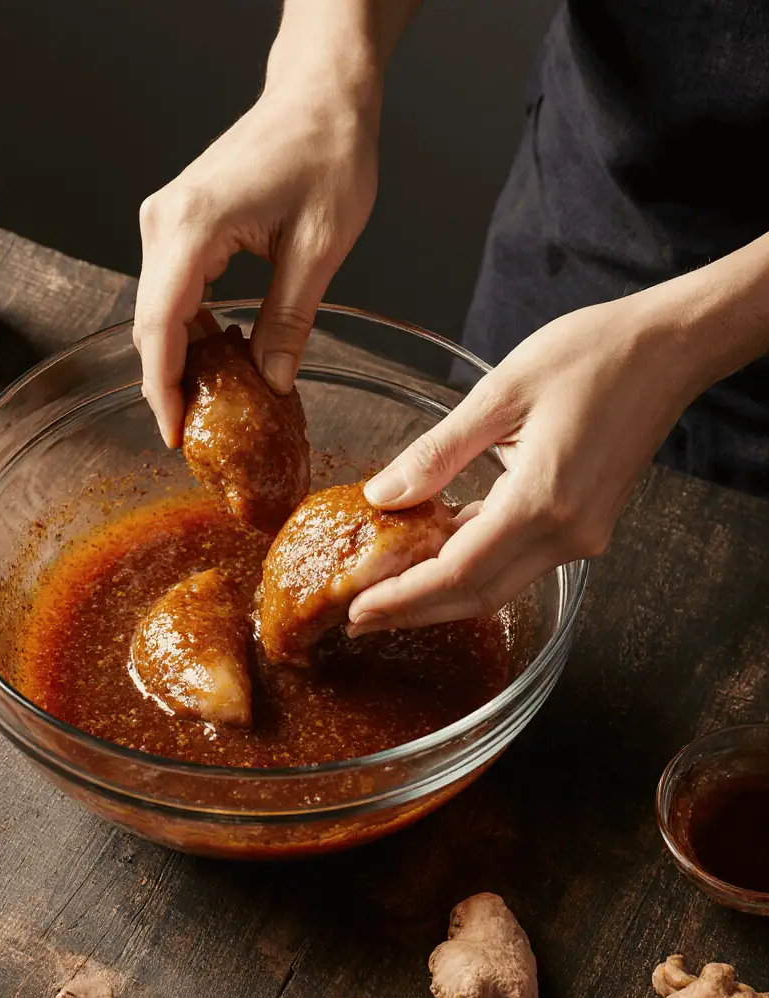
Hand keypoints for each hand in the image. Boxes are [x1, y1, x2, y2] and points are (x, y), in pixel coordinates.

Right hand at [134, 83, 379, 446]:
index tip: (174, 434)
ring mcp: (166, 220)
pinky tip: (219, 357)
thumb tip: (272, 383)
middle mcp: (164, 221)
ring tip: (213, 405)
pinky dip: (191, 330)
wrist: (321, 95)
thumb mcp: (319, 248)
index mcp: (192, 225)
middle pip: (151, 324)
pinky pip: (174, 290)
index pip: (160, 326)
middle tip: (199, 434)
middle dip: (171, 384)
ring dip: (181, 359)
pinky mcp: (179, 222)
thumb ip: (289, 321)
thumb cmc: (327, 151)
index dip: (163, 388)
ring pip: (159, 310)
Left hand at [347, 292, 707, 633]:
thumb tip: (383, 495)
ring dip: (441, 593)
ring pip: (498, 584)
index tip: (359, 610)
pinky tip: (434, 554)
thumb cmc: (591, 356)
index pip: (458, 573)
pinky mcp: (584, 526)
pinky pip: (518, 559)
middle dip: (415, 611)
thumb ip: (437, 452)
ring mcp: (581, 536)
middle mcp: (566, 534)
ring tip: (386, 592)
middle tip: (359, 619)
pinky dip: (473, 563)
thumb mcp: (499, 395)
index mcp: (542, 502)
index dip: (404, 597)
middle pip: (478, 595)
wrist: (668, 349)